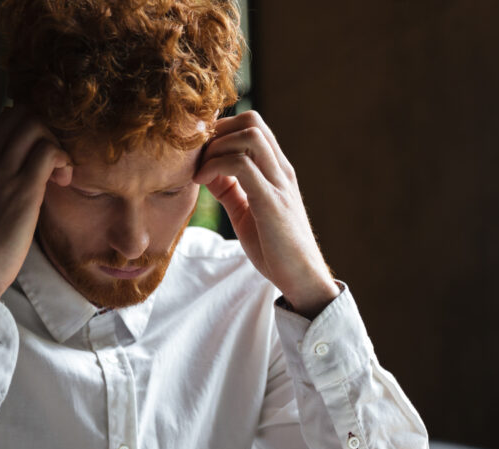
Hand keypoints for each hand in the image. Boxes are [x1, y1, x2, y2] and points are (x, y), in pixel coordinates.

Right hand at [0, 105, 72, 297]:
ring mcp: (3, 172)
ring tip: (61, 174)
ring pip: (37, 125)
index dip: (36, 125)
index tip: (47, 151)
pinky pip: (49, 152)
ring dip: (58, 144)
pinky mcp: (22, 190)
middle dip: (50, 130)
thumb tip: (27, 166)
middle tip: (58, 161)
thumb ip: (1, 176)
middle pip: (24, 112)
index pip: (8, 115)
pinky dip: (64, 160)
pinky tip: (64, 181)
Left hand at [193, 111, 339, 317]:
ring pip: (250, 135)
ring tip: (199, 171)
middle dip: (217, 131)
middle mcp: (281, 170)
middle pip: (252, 120)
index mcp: (277, 170)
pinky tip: (202, 182)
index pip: (253, 125)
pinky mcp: (272, 202)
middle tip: (197, 158)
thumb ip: (230, 189)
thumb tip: (208, 173)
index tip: (201, 153)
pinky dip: (216, 166)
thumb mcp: (247, 212)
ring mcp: (279, 184)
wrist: (301, 278)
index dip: (222, 130)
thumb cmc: (276, 249)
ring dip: (216, 147)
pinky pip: (242, 165)